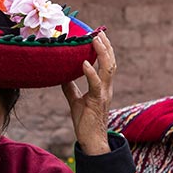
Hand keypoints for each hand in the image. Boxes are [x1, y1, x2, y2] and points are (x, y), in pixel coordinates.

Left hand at [62, 31, 115, 155]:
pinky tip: (83, 63)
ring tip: (95, 40)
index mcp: (102, 87)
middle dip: (106, 47)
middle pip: (110, 63)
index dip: (104, 50)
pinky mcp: (97, 102)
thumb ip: (71, 87)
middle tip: (99, 32)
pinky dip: (90, 72)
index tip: (98, 36)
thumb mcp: (76, 100)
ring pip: (108, 69)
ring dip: (102, 53)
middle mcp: (106, 88)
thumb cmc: (85, 121)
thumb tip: (62, 75)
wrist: (91, 140)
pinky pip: (96, 85)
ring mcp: (103, 94)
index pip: (106, 64)